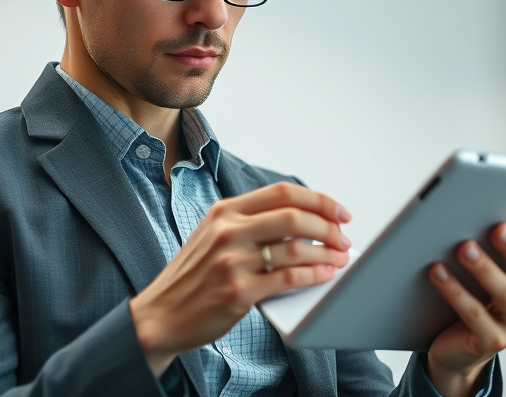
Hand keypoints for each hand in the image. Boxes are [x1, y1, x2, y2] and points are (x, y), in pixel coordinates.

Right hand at [129, 182, 351, 375]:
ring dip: (327, 254)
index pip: (283, 193)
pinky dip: (314, 276)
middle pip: (294, 216)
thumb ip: (251, 223)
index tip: (340, 212)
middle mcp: (228, 231)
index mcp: (224, 211)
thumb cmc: (194, 276)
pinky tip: (325, 275)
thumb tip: (306, 220)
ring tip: (340, 258)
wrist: (161, 314)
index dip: (319, 200)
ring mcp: (232, 261)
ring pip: (296, 248)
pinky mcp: (238, 292)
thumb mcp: (213, 235)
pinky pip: (289, 279)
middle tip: (344, 238)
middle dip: (329, 227)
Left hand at [424, 216, 505, 396]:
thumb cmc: (483, 297)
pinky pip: (474, 314)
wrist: (461, 346)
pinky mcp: (492, 342)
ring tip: (465, 248)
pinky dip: (455, 290)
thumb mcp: (501, 272)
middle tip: (499, 228)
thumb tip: (488, 211)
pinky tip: (438, 271)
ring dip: (484, 268)